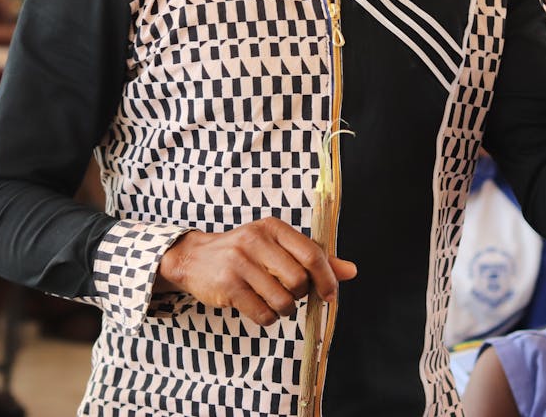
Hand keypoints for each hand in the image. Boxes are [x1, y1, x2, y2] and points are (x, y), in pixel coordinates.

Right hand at [157, 217, 357, 326]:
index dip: (328, 278)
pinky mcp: (227, 286)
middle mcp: (256, 240)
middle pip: (299, 281)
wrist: (194, 258)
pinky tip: (258, 307)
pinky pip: (263, 314)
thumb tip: (351, 271)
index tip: (330, 294)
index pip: (312, 254)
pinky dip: (267, 318)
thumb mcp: (277, 246)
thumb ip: (313, 257)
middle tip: (290, 293)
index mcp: (273, 227)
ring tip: (273, 300)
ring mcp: (239, 263)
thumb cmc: (244, 253)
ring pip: (282, 300)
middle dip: (300, 295)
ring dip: (284, 309)